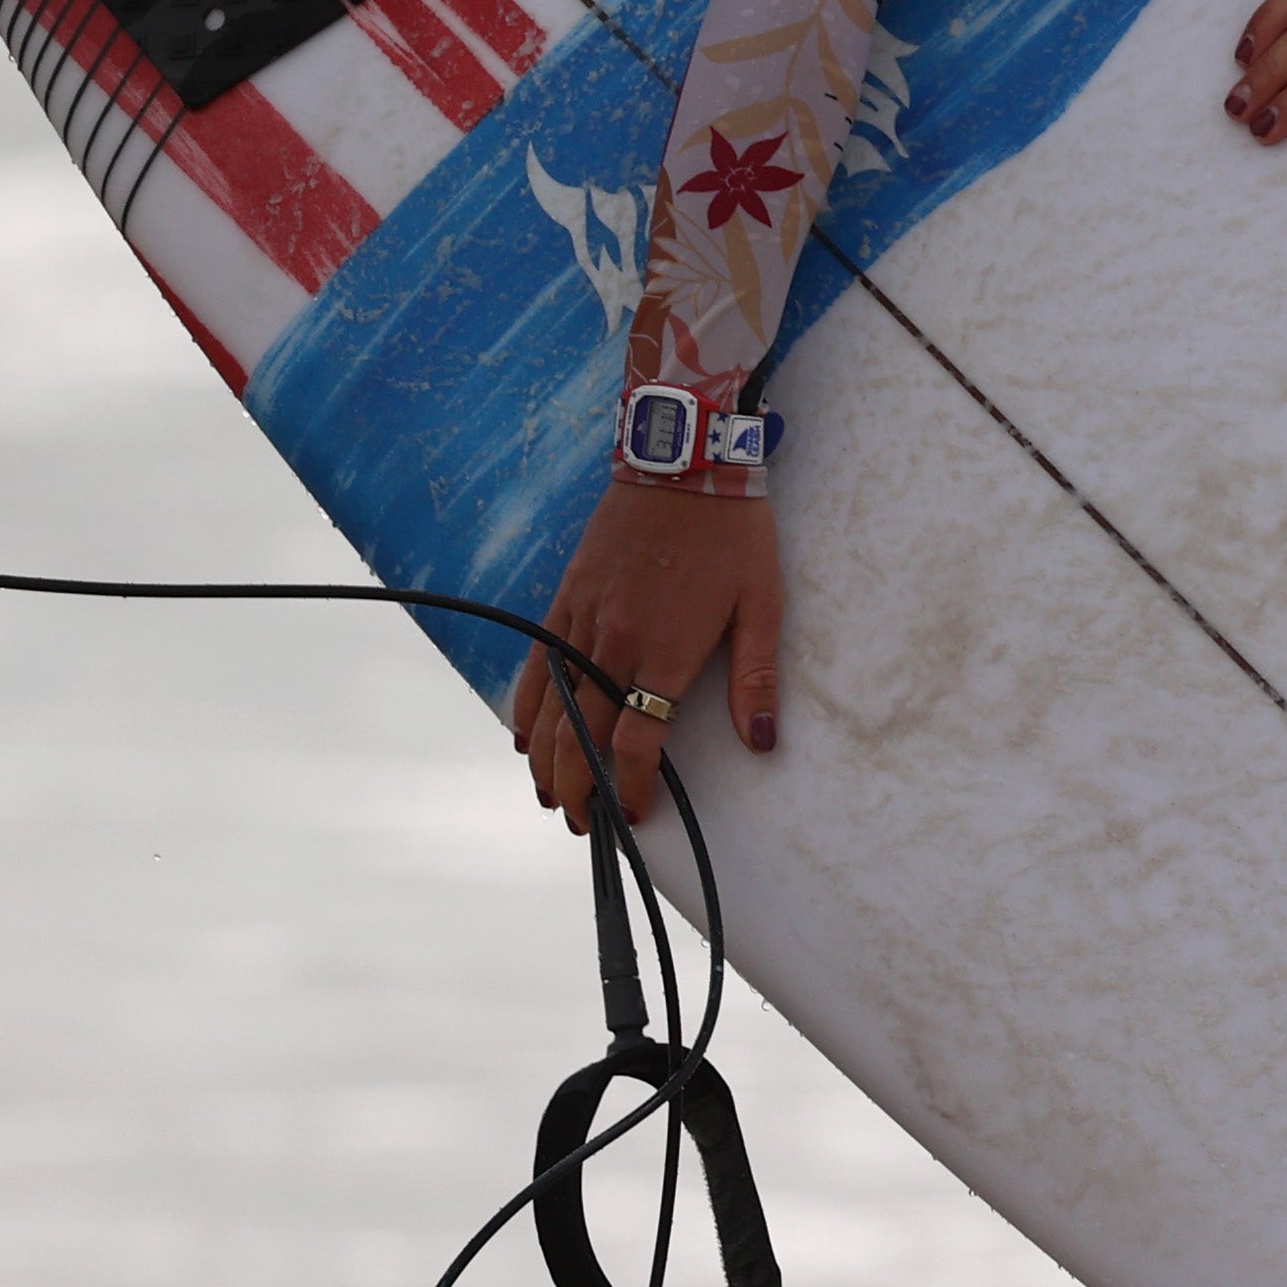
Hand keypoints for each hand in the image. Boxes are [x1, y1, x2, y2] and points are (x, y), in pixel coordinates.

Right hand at [508, 474, 781, 835]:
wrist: (682, 461)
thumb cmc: (733, 532)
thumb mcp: (763, 602)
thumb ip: (757, 677)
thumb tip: (760, 742)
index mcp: (666, 651)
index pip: (635, 742)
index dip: (629, 786)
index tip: (635, 814)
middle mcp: (614, 642)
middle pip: (580, 735)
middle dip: (578, 789)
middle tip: (585, 825)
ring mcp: (582, 619)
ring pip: (549, 707)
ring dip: (545, 759)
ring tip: (552, 795)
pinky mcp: (565, 596)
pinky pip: (535, 663)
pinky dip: (525, 706)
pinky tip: (523, 735)